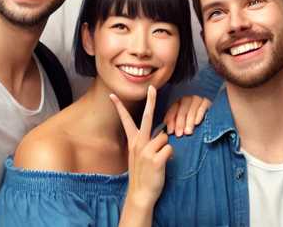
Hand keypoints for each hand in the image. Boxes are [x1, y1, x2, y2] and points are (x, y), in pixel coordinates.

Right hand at [112, 85, 172, 210]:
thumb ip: (145, 143)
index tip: (112, 95)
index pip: (125, 120)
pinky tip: (163, 164)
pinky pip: (170, 148)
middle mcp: (138, 143)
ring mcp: (146, 151)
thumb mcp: (138, 157)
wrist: (140, 194)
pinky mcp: (155, 159)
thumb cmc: (142, 175)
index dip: (119, 107)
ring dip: (166, 147)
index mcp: (133, 142)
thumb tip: (160, 135)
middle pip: (146, 117)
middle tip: (152, 87)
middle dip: (150, 101)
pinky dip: (170, 156)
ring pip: (164, 137)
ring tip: (159, 160)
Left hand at [163, 94, 210, 136]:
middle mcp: (188, 99)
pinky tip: (197, 123)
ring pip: (192, 108)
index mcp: (179, 102)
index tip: (170, 131)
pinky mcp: (207, 101)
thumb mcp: (183, 123)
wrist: (210, 118)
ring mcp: (198, 99)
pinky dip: (199, 114)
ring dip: (189, 121)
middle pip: (182, 109)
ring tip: (188, 132)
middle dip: (180, 122)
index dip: (170, 120)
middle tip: (179, 134)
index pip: (173, 109)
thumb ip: (175, 123)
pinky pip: (203, 106)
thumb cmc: (192, 122)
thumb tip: (168, 131)